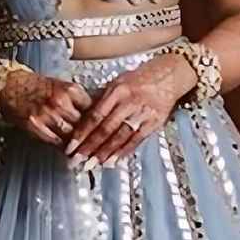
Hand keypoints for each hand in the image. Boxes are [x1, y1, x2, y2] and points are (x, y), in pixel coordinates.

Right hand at [0, 67, 94, 146]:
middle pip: (83, 124)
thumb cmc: (39, 87)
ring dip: (76, 143)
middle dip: (87, 133)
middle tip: (92, 141)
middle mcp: (60, 101)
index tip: (100, 128)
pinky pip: (55, 141)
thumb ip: (79, 101)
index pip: (93, 110)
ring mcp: (47, 114)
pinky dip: (63, 146)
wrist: (13, 87)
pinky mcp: (36, 125)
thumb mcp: (63, 87)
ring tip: (81, 148)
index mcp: (70, 89)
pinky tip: (66, 148)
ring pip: (70, 135)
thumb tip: (97, 116)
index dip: (97, 121)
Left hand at [62, 53, 198, 165]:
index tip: (71, 145)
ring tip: (93, 164)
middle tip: (77, 160)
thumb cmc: (140, 79)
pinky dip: (124, 152)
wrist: (169, 75)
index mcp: (117, 90)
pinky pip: (136, 140)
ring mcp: (142, 112)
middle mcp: (129, 101)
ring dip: (105, 152)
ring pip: (120, 136)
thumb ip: (102, 100)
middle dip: (90, 146)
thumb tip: (82, 118)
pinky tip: (113, 161)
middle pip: (105, 128)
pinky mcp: (154, 122)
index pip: (95, 115)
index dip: (81, 132)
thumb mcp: (118, 82)